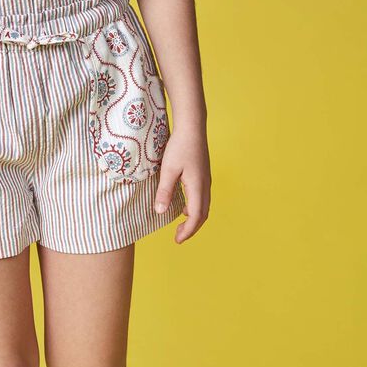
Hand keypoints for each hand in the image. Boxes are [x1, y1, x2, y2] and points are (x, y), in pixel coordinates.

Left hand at [153, 124, 210, 243]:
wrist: (192, 126)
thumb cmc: (180, 146)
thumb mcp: (168, 169)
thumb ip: (165, 191)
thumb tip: (160, 212)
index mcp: (198, 187)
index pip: (196, 216)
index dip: (187, 231)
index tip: (177, 240)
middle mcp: (205, 185)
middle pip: (203, 214)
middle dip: (192, 228)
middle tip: (178, 236)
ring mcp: (206, 179)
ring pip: (204, 205)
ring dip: (194, 217)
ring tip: (180, 223)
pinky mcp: (203, 174)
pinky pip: (202, 197)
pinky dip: (195, 207)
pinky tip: (184, 204)